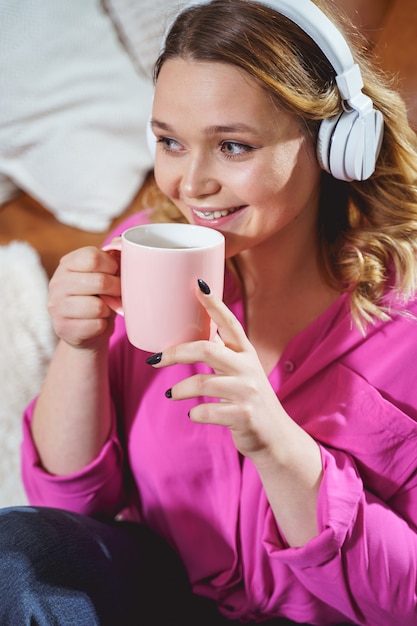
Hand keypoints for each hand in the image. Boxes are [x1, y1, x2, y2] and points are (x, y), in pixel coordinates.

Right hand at [48, 246, 120, 348]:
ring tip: (105, 309)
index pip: (93, 256)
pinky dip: (102, 325)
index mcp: (67, 264)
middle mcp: (57, 283)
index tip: (116, 273)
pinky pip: (96, 325)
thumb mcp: (104, 274)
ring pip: (98, 307)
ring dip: (109, 310)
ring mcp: (57, 306)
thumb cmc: (99, 297)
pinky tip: (96, 323)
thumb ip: (113, 257)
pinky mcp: (62, 328)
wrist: (85, 330)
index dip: (112, 265)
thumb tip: (122, 242)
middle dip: (117, 289)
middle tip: (118, 294)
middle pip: (100, 282)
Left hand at [147, 279, 288, 462]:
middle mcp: (248, 368)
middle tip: (155, 360)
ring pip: (201, 383)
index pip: (229, 323)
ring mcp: (247, 392)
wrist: (276, 438)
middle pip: (206, 349)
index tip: (198, 284)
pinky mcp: (244, 415)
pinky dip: (195, 414)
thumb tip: (192, 337)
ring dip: (180, 390)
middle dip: (176, 352)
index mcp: (246, 353)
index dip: (213, 304)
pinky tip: (194, 414)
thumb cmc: (251, 401)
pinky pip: (207, 411)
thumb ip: (223, 354)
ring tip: (171, 394)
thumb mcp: (242, 372)